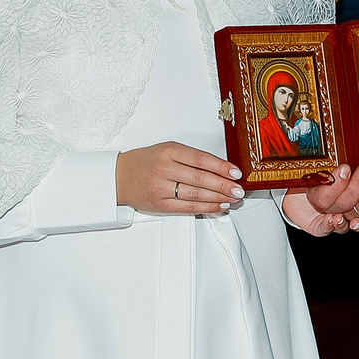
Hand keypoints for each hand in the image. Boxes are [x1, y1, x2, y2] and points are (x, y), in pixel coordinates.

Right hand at [116, 142, 241, 214]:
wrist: (119, 176)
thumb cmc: (145, 162)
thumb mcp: (166, 150)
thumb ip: (190, 157)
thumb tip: (219, 168)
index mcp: (168, 150)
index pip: (201, 159)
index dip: (221, 167)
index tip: (235, 172)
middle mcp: (164, 168)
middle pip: (201, 178)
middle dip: (224, 185)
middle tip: (239, 189)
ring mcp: (161, 188)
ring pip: (196, 195)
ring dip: (218, 198)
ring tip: (232, 198)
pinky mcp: (160, 204)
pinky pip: (187, 208)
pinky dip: (206, 208)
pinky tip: (218, 206)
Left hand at [297, 157, 358, 233]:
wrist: (294, 186)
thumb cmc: (326, 174)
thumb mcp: (351, 169)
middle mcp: (349, 213)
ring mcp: (333, 219)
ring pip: (344, 208)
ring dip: (348, 191)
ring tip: (346, 170)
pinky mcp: (316, 226)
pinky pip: (323, 229)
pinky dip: (329, 225)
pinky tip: (332, 217)